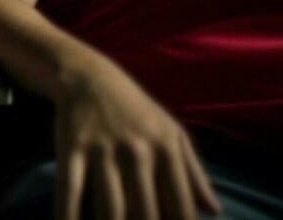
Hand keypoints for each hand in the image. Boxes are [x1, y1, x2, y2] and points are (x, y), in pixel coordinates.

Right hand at [54, 58, 220, 219]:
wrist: (89, 76)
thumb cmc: (137, 112)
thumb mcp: (173, 134)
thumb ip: (194, 173)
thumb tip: (214, 210)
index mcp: (168, 150)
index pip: (179, 208)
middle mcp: (139, 151)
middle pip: (145, 214)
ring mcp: (103, 150)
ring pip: (110, 209)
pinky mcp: (72, 149)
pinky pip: (70, 191)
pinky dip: (68, 216)